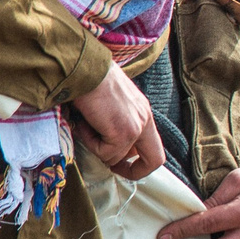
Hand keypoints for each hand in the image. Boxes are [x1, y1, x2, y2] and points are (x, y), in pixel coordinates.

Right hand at [70, 64, 163, 181]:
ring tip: (86, 124)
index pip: (155, 148)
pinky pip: (105, 153)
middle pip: (154, 160)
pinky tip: (84, 122)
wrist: (84, 68)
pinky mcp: (123, 132)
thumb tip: (108, 147)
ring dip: (95, 146)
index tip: (121, 164)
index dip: (141, 163)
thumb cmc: (91, 80)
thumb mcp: (112, 102)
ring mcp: (136, 127)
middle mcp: (144, 120)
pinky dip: (89, 141)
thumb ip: (117, 122)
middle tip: (112, 166)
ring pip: (116, 157)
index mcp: (143, 112)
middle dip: (132, 170)